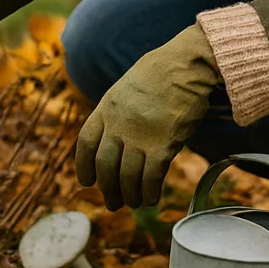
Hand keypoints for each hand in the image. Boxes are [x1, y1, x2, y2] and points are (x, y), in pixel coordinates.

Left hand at [75, 23, 219, 209]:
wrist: (185, 64)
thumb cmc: (162, 72)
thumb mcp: (127, 86)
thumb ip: (119, 112)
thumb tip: (120, 139)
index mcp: (107, 107)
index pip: (86, 143)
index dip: (83, 166)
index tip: (86, 182)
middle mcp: (118, 124)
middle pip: (104, 166)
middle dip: (108, 189)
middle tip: (113, 203)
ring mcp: (139, 135)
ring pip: (127, 177)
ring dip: (130, 195)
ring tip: (134, 203)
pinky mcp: (163, 144)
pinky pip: (151, 177)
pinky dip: (149, 192)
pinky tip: (152, 198)